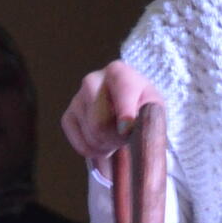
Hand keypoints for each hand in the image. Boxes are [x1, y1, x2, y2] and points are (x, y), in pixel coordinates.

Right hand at [62, 61, 165, 177]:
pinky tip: (104, 141)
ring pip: (92, 137)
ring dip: (108, 145)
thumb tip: (124, 126)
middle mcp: (92, 80)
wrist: (128, 106)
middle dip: (117, 138)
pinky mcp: (68, 117)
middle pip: (100, 123)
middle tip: (127, 137)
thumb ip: (147, 113)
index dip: (124, 115)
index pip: (120, 94)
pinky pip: (82, 146)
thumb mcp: (154, 105)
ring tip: (117, 136)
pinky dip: (96, 151)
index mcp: (117, 71)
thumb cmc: (142, 106)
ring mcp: (77, 99)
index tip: (126, 128)